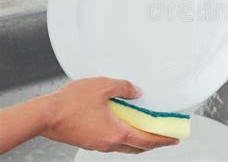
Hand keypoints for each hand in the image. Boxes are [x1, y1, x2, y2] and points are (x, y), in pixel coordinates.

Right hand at [41, 77, 177, 153]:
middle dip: (153, 142)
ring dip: (138, 140)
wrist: (45, 115)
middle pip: (138, 147)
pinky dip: (124, 136)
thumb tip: (136, 92)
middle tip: (163, 135)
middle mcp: (109, 143)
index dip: (163, 140)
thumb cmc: (70, 103)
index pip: (147, 141)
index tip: (174, 139)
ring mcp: (98, 144)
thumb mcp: (103, 86)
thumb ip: (124, 88)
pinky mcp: (89, 141)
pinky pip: (112, 141)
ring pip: (125, 146)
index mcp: (117, 133)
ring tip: (146, 128)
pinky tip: (123, 123)